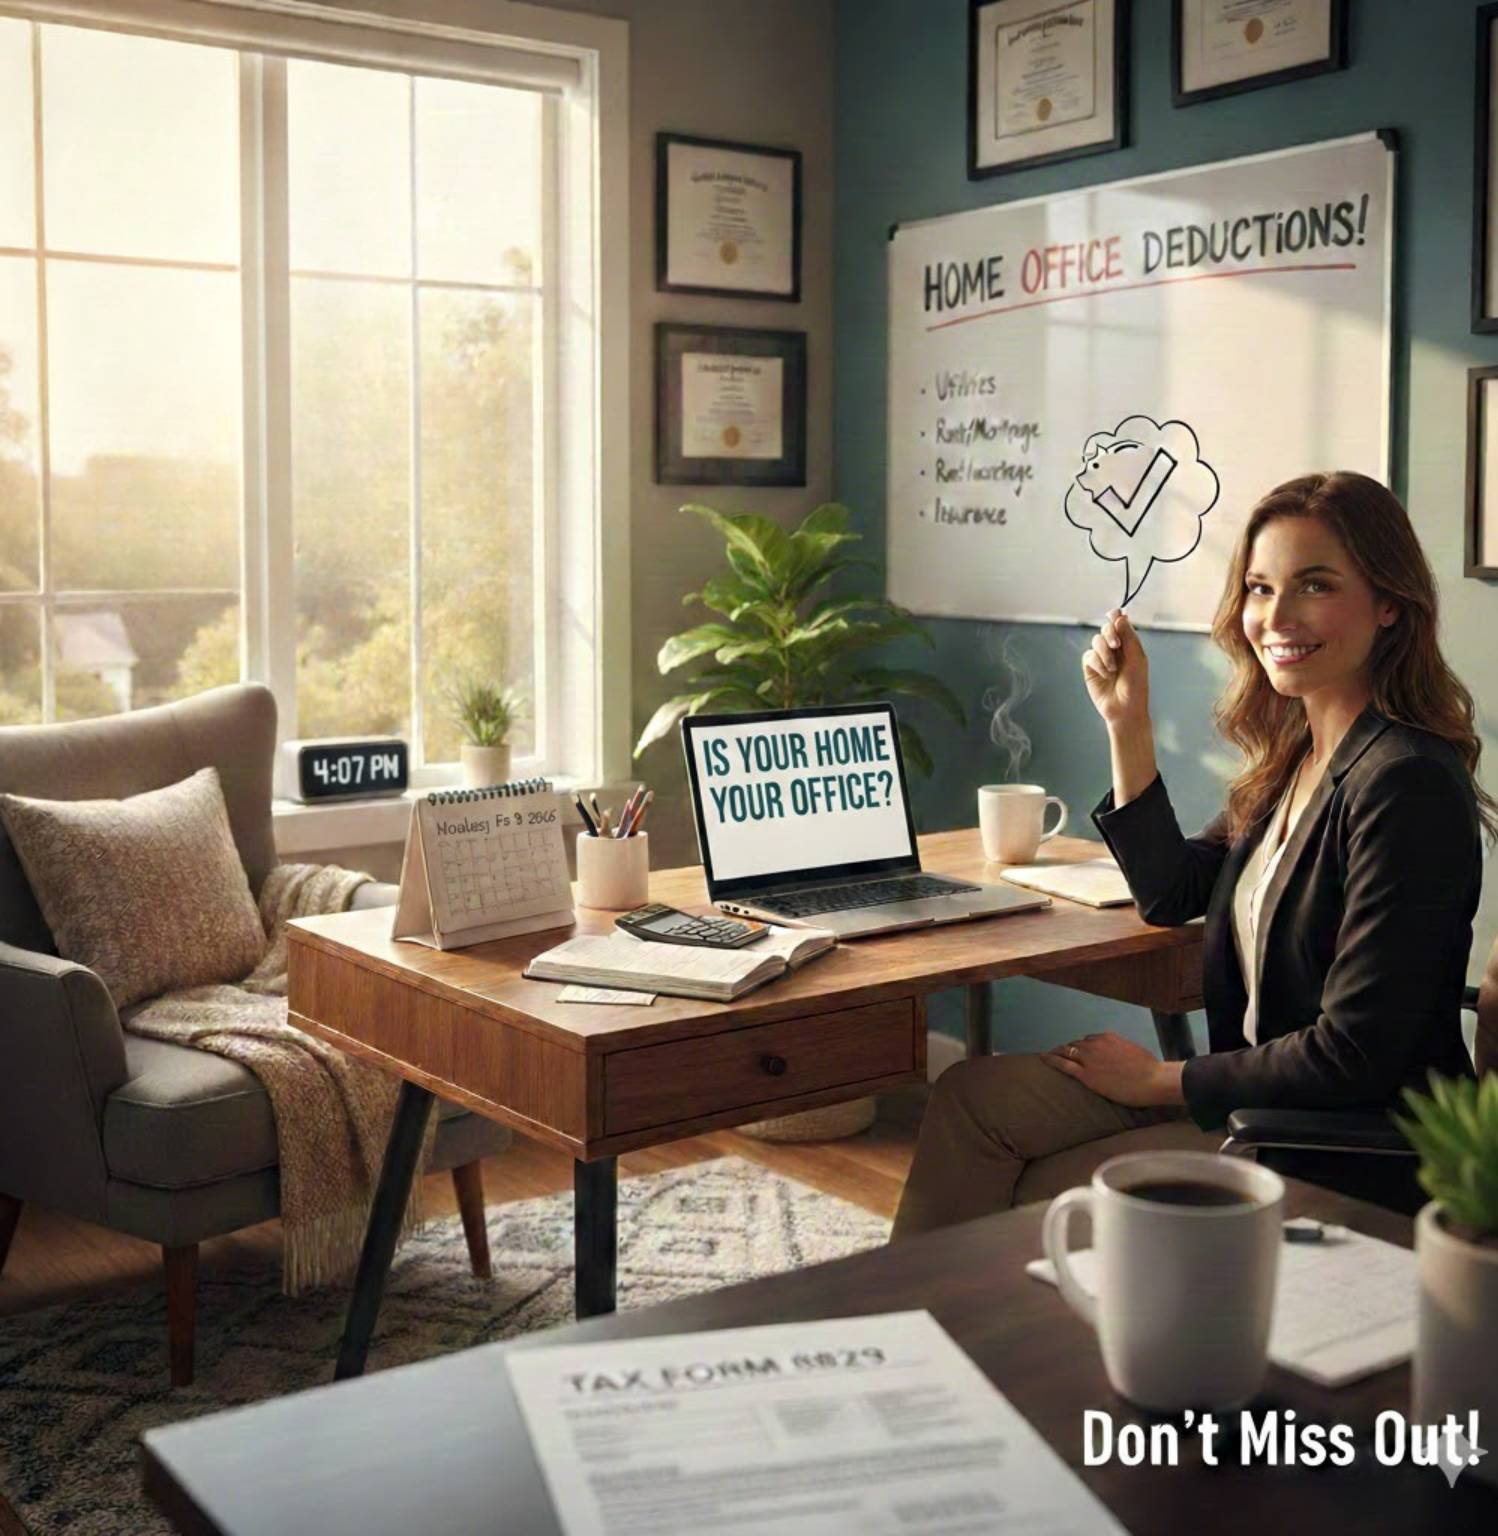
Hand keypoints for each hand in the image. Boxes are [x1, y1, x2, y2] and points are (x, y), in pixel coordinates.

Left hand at [1040, 1031, 1183, 1107]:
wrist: (1153, 1080)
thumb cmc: (1149, 1069)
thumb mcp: (1132, 1051)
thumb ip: (1119, 1050)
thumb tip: (1116, 1055)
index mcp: (1107, 1038)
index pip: (1088, 1039)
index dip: (1082, 1046)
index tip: (1078, 1050)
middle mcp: (1096, 1045)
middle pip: (1075, 1045)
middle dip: (1068, 1049)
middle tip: (1061, 1053)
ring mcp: (1090, 1059)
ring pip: (1067, 1051)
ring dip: (1058, 1052)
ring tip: (1049, 1055)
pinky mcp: (1087, 1075)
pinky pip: (1063, 1064)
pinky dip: (1051, 1060)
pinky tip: (1042, 1058)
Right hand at [1082, 609, 1149, 729]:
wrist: (1125, 708)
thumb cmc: (1136, 686)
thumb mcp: (1137, 659)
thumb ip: (1129, 637)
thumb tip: (1120, 616)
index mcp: (1128, 645)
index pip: (1120, 624)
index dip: (1115, 616)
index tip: (1114, 613)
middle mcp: (1114, 649)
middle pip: (1106, 629)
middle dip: (1110, 634)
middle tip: (1116, 644)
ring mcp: (1101, 658)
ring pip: (1096, 641)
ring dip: (1105, 653)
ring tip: (1113, 668)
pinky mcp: (1090, 668)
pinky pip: (1089, 656)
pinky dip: (1098, 663)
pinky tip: (1106, 674)